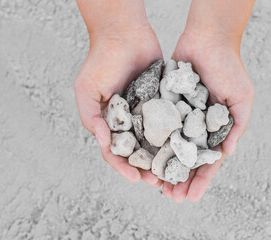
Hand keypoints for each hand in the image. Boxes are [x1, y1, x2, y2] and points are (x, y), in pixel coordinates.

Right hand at [74, 24, 163, 186]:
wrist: (124, 33)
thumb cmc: (101, 60)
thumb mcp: (86, 89)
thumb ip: (91, 117)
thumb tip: (104, 142)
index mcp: (110, 122)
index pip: (116, 151)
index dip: (124, 167)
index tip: (135, 178)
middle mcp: (129, 120)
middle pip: (138, 151)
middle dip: (147, 168)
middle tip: (159, 182)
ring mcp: (146, 112)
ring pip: (156, 140)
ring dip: (162, 157)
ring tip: (173, 170)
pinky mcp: (162, 101)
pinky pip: (169, 120)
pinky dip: (175, 134)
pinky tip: (184, 146)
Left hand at [162, 32, 253, 201]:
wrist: (207, 39)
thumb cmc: (229, 67)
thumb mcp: (242, 97)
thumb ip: (237, 124)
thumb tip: (228, 152)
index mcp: (216, 128)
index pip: (208, 161)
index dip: (201, 180)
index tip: (191, 197)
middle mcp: (197, 126)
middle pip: (187, 159)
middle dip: (180, 179)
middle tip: (170, 197)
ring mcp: (181, 116)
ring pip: (170, 147)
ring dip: (164, 167)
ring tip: (155, 186)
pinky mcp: (166, 105)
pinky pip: (158, 126)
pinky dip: (152, 142)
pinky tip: (144, 157)